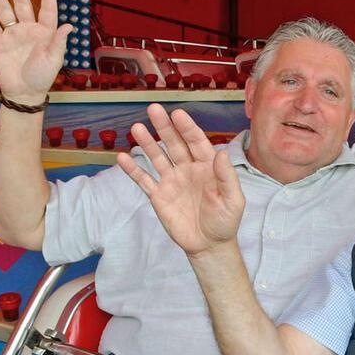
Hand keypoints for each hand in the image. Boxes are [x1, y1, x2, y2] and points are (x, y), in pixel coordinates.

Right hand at [0, 0, 72, 104]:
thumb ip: (58, 42)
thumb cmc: (42, 77)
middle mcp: (29, 29)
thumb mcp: (53, 60)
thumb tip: (68, 26)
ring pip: (6, 11)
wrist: (23, 92)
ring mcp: (13, 34)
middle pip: (23, 5)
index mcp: (45, 32)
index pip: (47, 10)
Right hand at [116, 104, 244, 256]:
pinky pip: (144, 180)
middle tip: (153, 109)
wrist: (209, 245)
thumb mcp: (232, 200)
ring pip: (157, 157)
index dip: (187, 128)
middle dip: (164, 127)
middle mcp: (188, 169)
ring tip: (136, 127)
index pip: (196, 142)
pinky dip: (133, 170)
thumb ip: (227, 177)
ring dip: (147, 143)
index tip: (177, 114)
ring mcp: (172, 181)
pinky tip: (122, 157)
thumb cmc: (225, 221)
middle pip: (174, 144)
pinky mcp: (159, 196)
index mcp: (207, 166)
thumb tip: (222, 153)